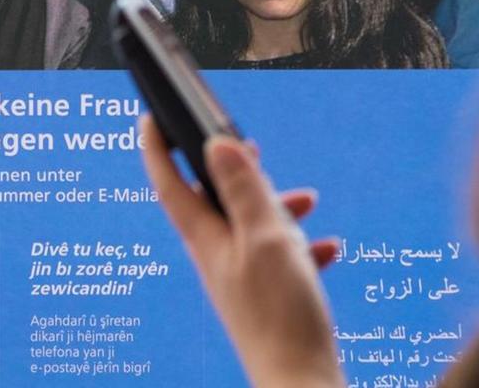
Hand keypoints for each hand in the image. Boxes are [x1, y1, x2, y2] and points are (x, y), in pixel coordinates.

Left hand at [140, 114, 343, 387]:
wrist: (298, 381)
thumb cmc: (280, 314)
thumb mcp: (267, 237)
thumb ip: (244, 190)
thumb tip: (217, 143)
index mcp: (207, 239)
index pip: (169, 184)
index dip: (157, 148)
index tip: (150, 118)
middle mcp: (217, 257)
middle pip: (216, 201)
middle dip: (239, 172)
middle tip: (251, 147)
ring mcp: (240, 278)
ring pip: (253, 226)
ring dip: (280, 208)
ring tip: (308, 202)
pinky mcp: (265, 298)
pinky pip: (280, 258)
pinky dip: (303, 246)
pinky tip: (328, 249)